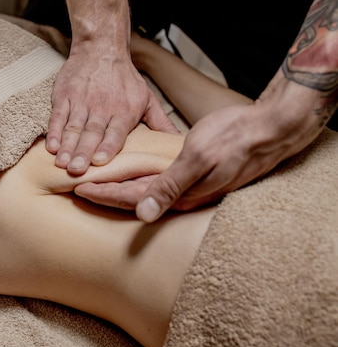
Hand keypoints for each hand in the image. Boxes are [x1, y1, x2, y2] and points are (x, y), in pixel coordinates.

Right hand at [45, 48, 178, 175]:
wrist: (101, 48)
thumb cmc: (125, 79)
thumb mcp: (147, 99)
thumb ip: (160, 123)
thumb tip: (180, 141)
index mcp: (123, 111)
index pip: (115, 132)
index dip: (107, 147)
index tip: (100, 162)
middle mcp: (101, 108)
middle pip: (91, 133)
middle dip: (83, 152)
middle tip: (77, 170)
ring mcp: (81, 102)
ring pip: (73, 128)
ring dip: (67, 147)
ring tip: (62, 164)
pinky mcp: (64, 97)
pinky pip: (58, 117)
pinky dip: (54, 132)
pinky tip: (51, 147)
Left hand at [75, 86, 324, 220]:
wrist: (269, 130)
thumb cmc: (235, 139)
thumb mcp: (200, 158)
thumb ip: (170, 186)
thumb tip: (143, 215)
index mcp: (180, 194)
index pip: (131, 199)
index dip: (103, 194)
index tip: (79, 190)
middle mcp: (182, 196)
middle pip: (133, 199)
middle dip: (105, 195)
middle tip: (77, 188)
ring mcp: (189, 188)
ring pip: (144, 192)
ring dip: (119, 189)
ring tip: (96, 183)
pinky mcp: (194, 178)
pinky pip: (158, 183)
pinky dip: (137, 180)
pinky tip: (129, 174)